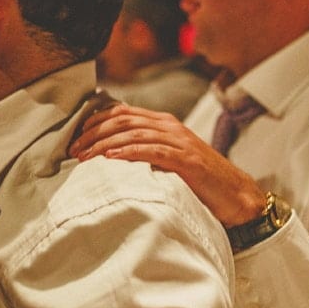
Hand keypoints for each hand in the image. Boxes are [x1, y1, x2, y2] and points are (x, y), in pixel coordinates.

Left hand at [69, 103, 265, 226]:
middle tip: (73, 149)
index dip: (95, 122)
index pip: (122, 112)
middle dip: (94, 133)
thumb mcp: (167, 159)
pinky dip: (129, 151)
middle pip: (123, 120)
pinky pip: (153, 150)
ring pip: (133, 133)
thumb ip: (144, 150)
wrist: (235, 195)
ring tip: (85, 156)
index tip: (76, 138)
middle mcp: (170, 126)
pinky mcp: (186, 159)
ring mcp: (179, 141)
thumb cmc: (198, 181)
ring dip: (105, 143)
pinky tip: (112, 157)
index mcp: (163, 123)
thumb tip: (108, 154)